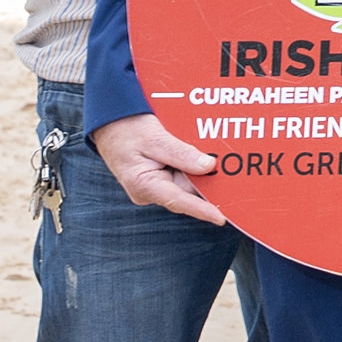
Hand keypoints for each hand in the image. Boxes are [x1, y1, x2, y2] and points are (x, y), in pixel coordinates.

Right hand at [91, 112, 227, 225]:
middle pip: (189, 190)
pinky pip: (184, 174)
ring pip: (188, 181)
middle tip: (230, 169)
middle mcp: (152, 191)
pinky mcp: (162, 178)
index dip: (202, 210)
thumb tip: (208, 166)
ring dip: (200, 169)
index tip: (221, 219)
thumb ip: (181, 153)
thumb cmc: (126, 130)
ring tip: (212, 153)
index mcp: (144, 186)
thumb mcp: (155, 138)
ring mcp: (157, 186)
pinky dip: (193, 165)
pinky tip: (201, 153)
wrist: (111, 122)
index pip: (178, 201)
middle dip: (208, 180)